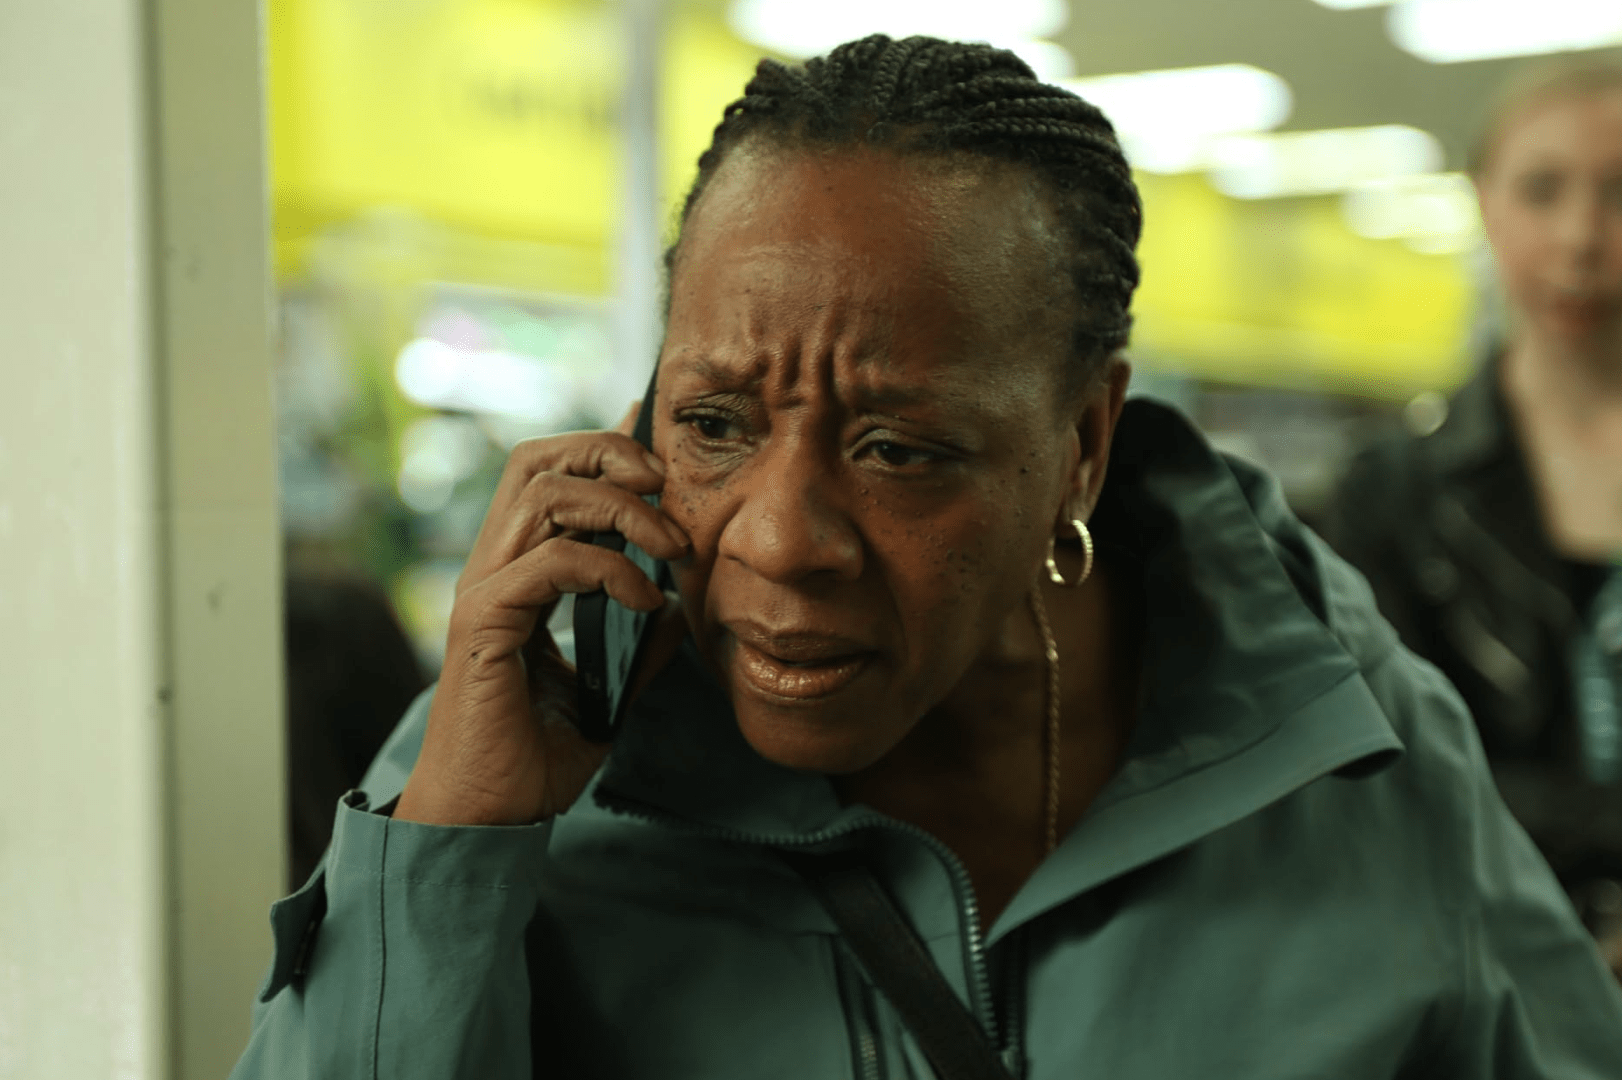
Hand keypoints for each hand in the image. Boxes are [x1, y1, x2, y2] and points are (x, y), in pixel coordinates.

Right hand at [394, 421, 688, 825]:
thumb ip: (635, 647)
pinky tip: (643, 602)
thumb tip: (678, 612)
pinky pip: (551, 561)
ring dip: (622, 509)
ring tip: (671, 548)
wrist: (486, 818)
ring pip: (544, 495)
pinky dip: (609, 569)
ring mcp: (484, 592)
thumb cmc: (531, 759)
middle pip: (537, 461)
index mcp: (516, 575)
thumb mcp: (603, 693)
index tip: (661, 458)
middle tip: (667, 488)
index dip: (602, 450)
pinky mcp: (484, 624)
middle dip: (609, 453)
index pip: (549, 478)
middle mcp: (494, 571)